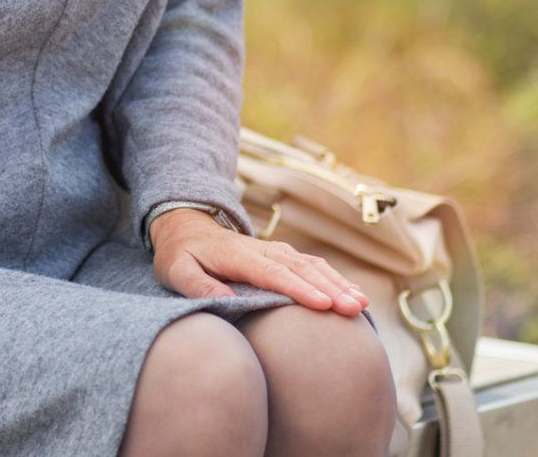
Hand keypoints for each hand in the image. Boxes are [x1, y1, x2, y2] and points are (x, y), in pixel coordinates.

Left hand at [149, 209, 371, 316]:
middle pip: (301, 269)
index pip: (273, 273)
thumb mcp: (177, 271)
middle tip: (354, 308)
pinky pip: (312, 265)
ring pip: (312, 265)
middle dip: (330, 288)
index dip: (299, 289)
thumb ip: (198, 285)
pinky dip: (334, 278)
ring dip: (337, 283)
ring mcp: (274, 251)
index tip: (324, 305)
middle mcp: (262, 250)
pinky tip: (351, 293)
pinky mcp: (281, 256)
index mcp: (239, 256)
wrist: (185, 229)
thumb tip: (224, 302)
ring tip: (360, 304)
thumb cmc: (181, 256)